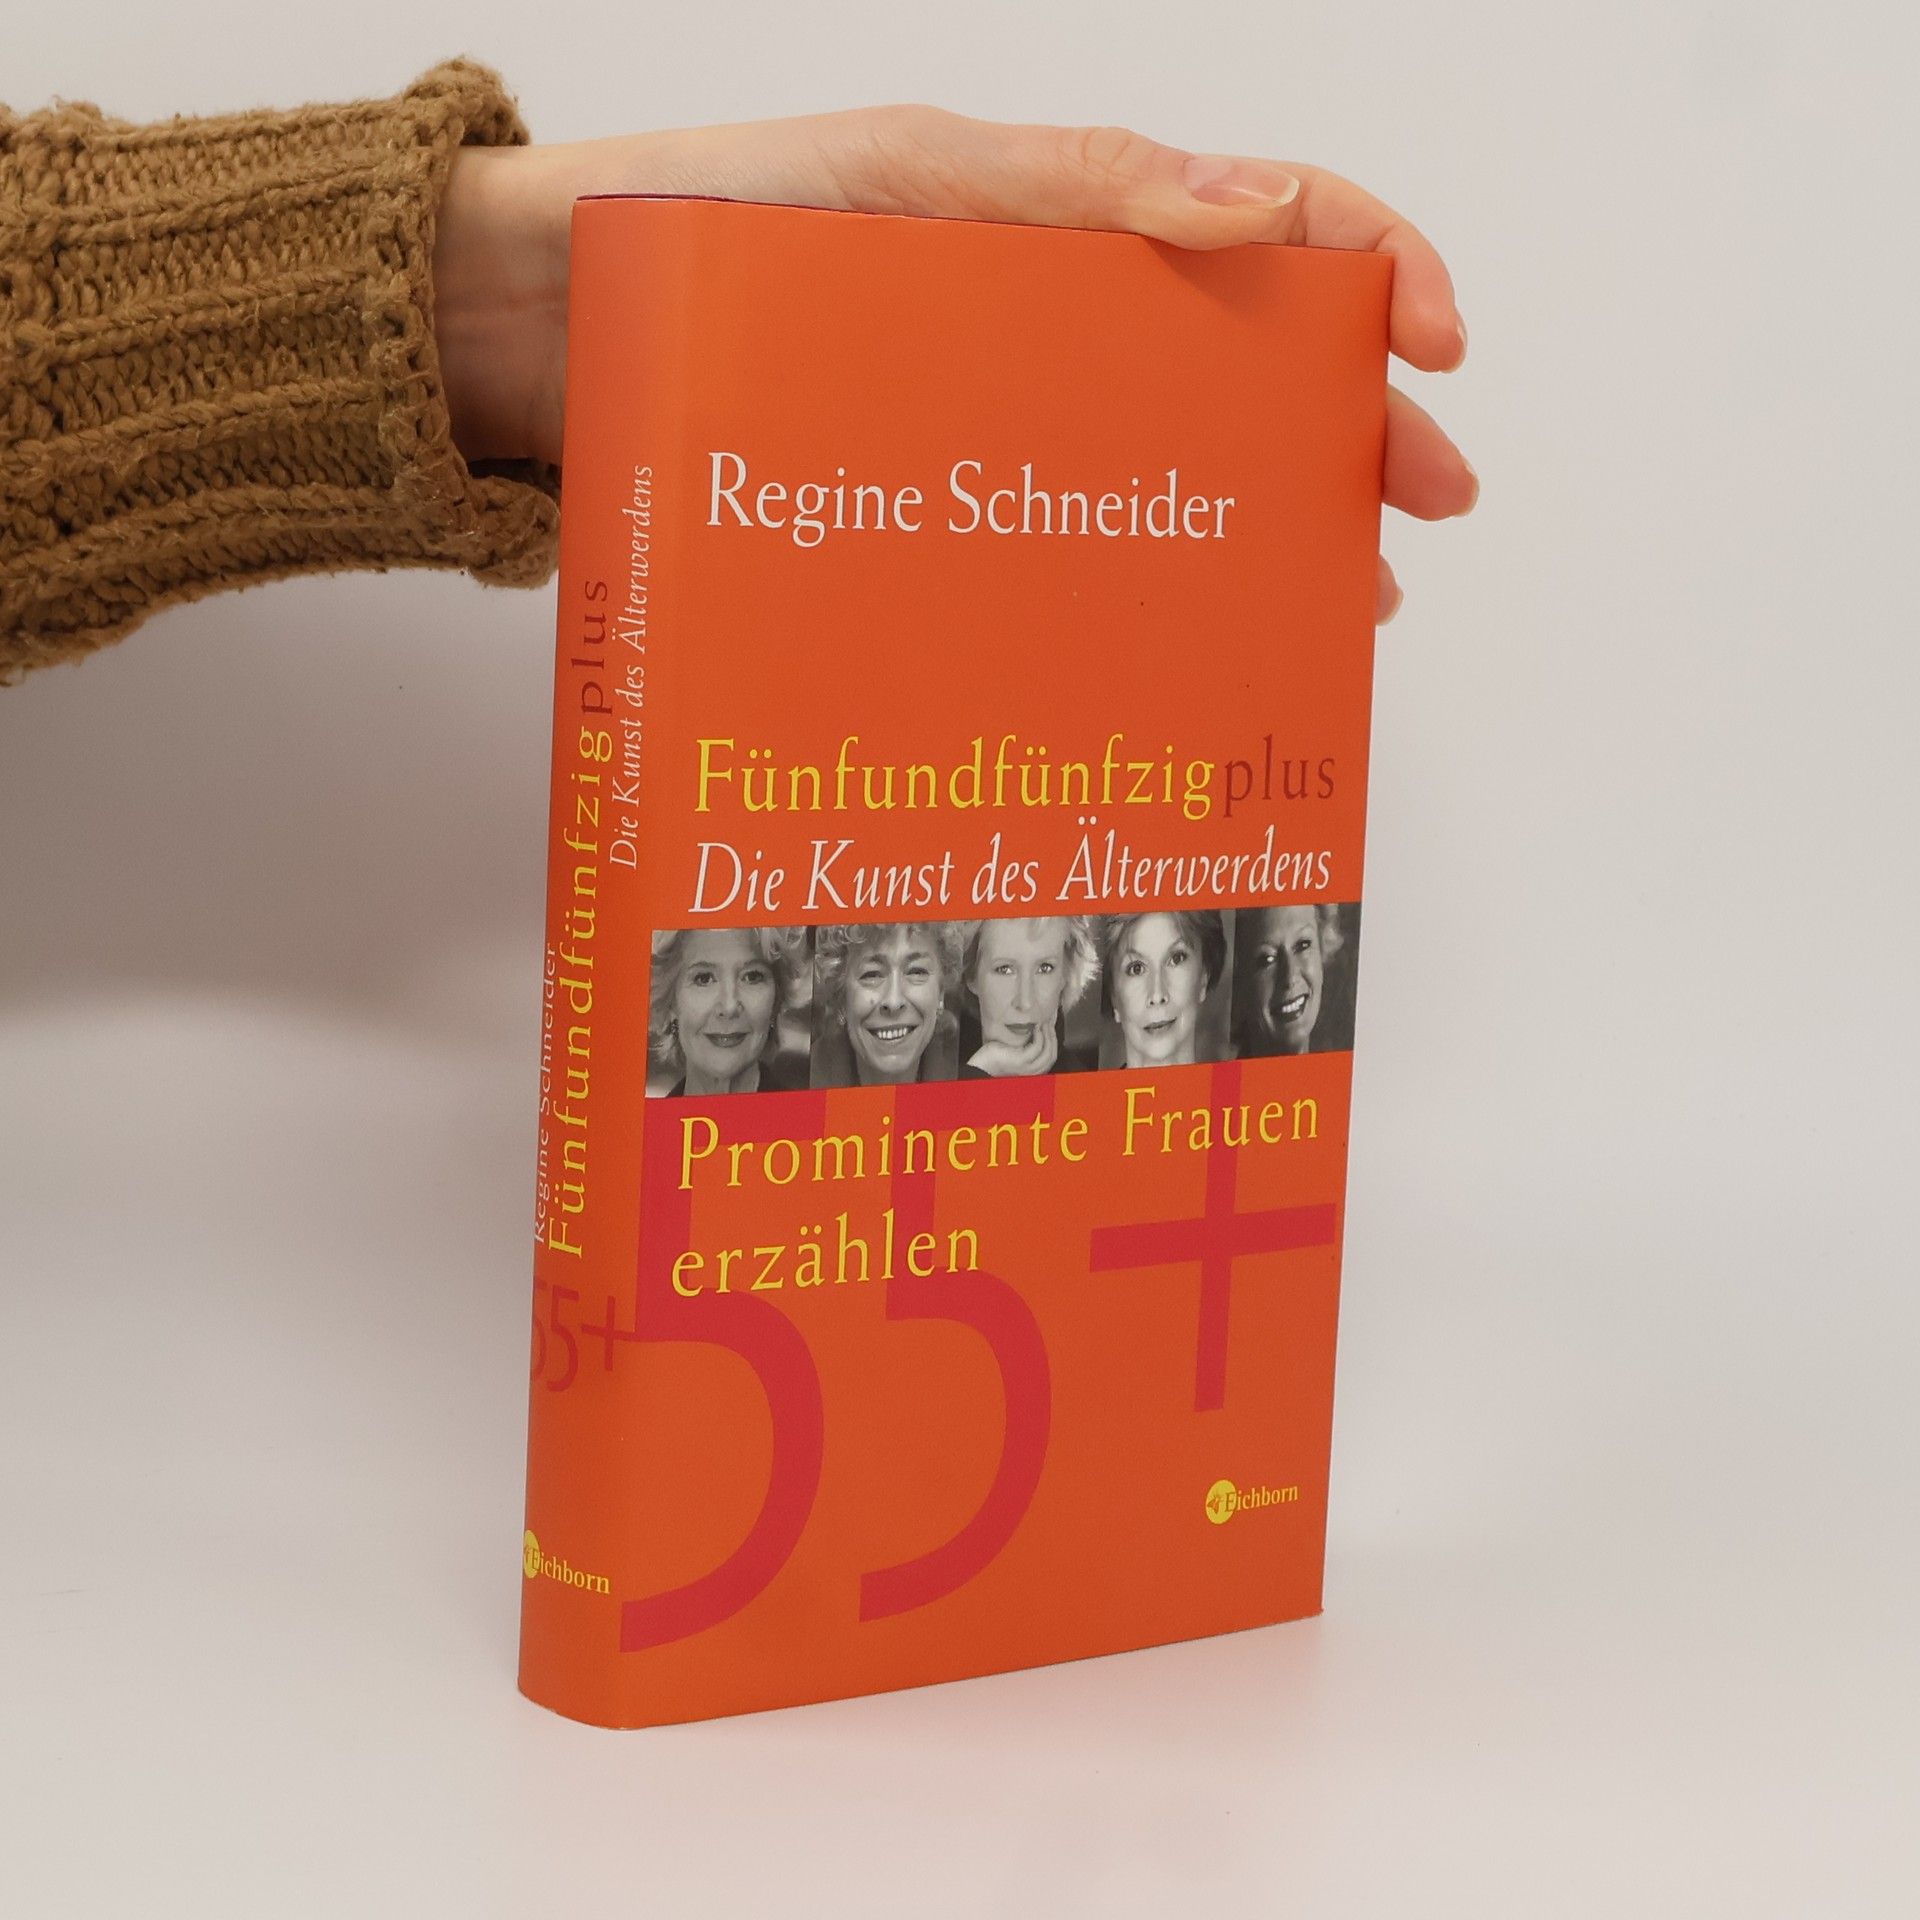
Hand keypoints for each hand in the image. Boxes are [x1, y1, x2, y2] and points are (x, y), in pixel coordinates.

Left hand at [432, 106, 1473, 622]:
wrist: (525, 336)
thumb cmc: (691, 229)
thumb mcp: (892, 179)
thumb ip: (1067, 185)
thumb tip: (1259, 201)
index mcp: (1054, 217)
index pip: (1262, 216)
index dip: (1372, 267)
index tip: (1433, 352)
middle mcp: (1038, 325)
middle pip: (1237, 368)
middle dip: (1346, 430)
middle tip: (1417, 517)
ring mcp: (986, 424)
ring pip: (1160, 473)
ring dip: (1260, 527)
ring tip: (1327, 598)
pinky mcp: (922, 512)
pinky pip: (1051, 549)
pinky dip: (1129, 593)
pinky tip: (1172, 644)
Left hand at [967, 1024, 1059, 1078]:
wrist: (981, 1067)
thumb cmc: (994, 1059)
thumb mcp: (1014, 1052)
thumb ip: (1025, 1048)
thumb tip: (1034, 1033)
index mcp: (1032, 1071)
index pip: (1050, 1058)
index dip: (1053, 1043)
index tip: (1050, 1031)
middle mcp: (1032, 1072)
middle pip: (1052, 1055)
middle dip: (1053, 1038)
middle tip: (1049, 1025)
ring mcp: (1027, 1068)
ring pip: (1048, 1052)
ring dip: (1048, 1036)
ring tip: (1044, 1025)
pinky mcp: (1021, 1061)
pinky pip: (1037, 1048)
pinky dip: (1039, 1036)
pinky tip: (1036, 1028)